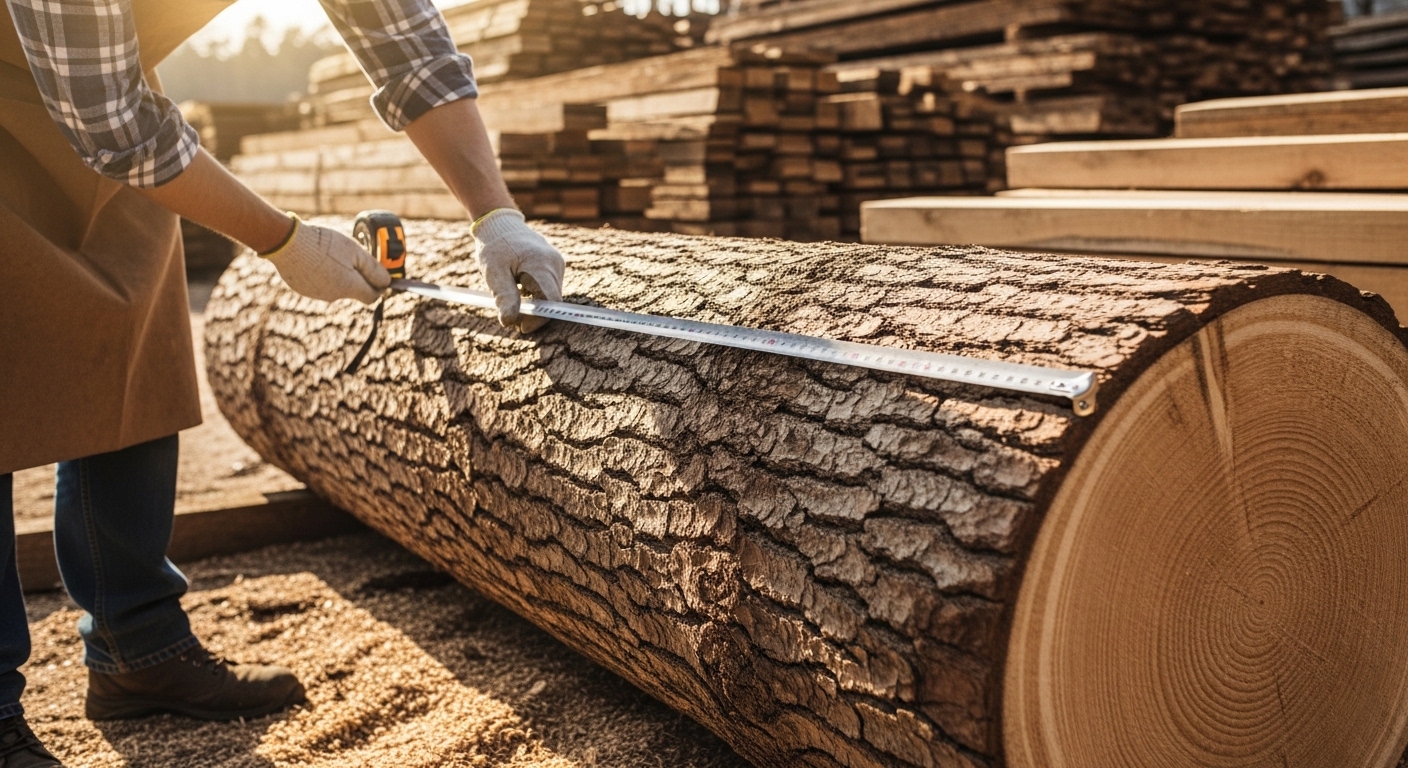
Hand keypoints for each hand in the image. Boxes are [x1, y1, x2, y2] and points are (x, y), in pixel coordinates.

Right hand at [261, 216, 390, 303]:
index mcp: (349, 288)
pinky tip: (316, 258)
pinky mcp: (302, 289)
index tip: (378, 274)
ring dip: (338, 274)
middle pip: (354, 290)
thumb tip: (387, 282)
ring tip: (331, 253)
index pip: (373, 296)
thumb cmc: (324, 244)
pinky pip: (319, 283)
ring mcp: (317, 294)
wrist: (287, 242)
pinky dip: (321, 274)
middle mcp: (334, 296)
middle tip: (352, 256)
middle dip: (357, 276)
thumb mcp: (355, 251)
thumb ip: (374, 268)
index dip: (379, 286)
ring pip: (336, 286)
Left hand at [473, 209, 564, 331]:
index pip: (550, 300)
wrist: (500, 224)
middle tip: (511, 317)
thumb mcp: (494, 273)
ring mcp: (557, 263)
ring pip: (551, 295)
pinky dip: (536, 295)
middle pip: (552, 300)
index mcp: (540, 264)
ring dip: (535, 304)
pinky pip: (550, 287)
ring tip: (512, 300)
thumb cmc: (494, 247)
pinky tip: (520, 289)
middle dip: (534, 313)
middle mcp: (554, 263)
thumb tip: (510, 322)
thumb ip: (505, 297)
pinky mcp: (555, 264)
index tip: (520, 326)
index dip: (538, 318)